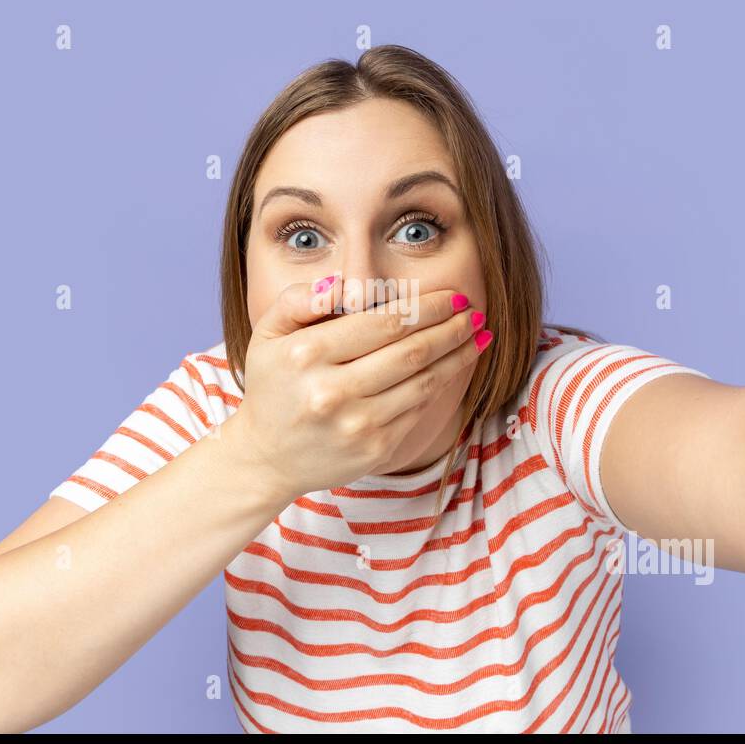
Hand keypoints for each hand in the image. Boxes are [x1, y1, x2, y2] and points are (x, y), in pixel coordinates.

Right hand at [227, 277, 488, 499]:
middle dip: (451, 327)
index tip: (452, 295)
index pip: (383, 322)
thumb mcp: (267, 334)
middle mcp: (332, 391)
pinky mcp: (375, 450)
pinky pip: (419, 410)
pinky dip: (441, 386)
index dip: (427, 307)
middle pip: (411, 351)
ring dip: (458, 356)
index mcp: (307, 354)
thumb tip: (343, 285)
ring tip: (478, 336)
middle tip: (474, 311)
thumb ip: (299, 300)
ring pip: (424, 382)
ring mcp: (356, 425)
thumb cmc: (273, 387)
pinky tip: (454, 367)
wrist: (267, 458)